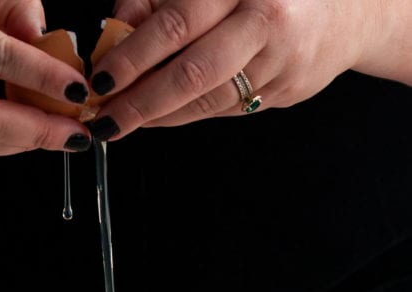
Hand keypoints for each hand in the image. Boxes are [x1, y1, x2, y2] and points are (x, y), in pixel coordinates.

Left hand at [86, 0, 404, 138]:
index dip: (134, 54)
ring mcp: (279, 61)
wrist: (348, 8)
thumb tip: (118, 28)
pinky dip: (187, 116)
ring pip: (208, 101)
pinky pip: (226, 110)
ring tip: (124, 122)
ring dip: (159, 117)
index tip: (101, 78)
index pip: (178, 22)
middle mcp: (265, 20)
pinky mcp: (285, 90)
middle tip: (106, 118)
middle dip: (141, 101)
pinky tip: (161, 116)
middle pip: (192, 73)